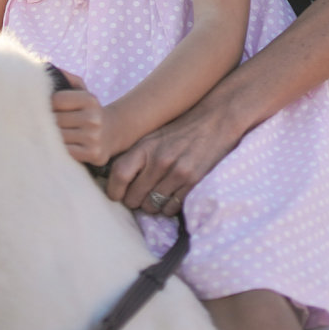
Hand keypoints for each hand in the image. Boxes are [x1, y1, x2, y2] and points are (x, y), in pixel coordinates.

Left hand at [51, 71, 112, 167]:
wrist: (113, 132)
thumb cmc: (89, 110)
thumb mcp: (82, 91)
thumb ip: (66, 78)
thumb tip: (48, 69)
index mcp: (90, 100)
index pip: (56, 100)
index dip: (49, 105)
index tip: (49, 109)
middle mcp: (94, 118)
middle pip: (56, 120)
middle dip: (47, 122)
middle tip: (45, 124)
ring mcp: (94, 137)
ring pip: (59, 137)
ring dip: (52, 137)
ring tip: (52, 135)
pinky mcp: (94, 154)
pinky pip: (66, 152)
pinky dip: (60, 150)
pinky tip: (62, 147)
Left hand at [106, 107, 240, 215]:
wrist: (214, 122)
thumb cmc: (179, 130)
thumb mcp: (152, 137)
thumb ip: (135, 156)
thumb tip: (114, 179)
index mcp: (145, 147)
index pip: (119, 174)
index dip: (113, 190)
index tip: (115, 195)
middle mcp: (159, 160)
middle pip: (134, 197)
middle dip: (133, 201)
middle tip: (138, 197)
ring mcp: (177, 172)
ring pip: (152, 206)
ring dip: (151, 205)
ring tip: (155, 195)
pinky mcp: (193, 182)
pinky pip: (171, 208)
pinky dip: (168, 207)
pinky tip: (170, 195)